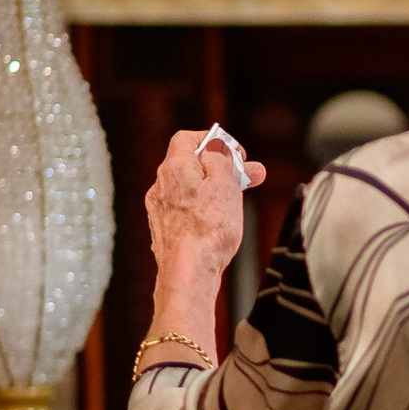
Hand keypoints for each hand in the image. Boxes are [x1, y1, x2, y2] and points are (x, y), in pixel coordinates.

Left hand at [145, 128, 263, 283]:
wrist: (189, 270)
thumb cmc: (209, 229)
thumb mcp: (225, 184)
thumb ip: (220, 160)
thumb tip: (215, 146)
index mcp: (175, 168)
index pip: (187, 139)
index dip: (213, 140)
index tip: (235, 152)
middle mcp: (161, 185)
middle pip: (190, 164)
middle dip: (221, 167)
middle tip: (248, 175)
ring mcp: (160, 207)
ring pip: (189, 187)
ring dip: (213, 187)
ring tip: (238, 198)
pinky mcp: (164, 227)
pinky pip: (184, 207)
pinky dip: (202, 206)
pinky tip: (218, 218)